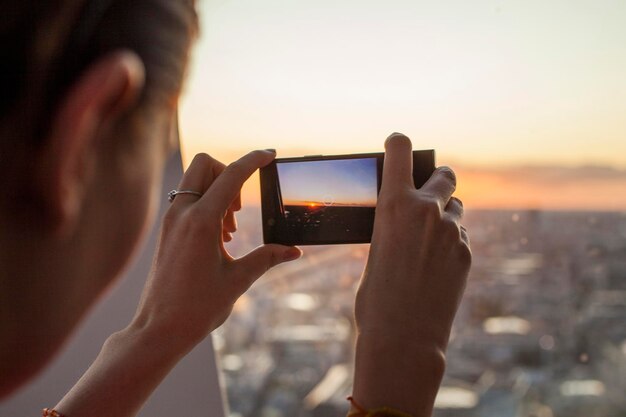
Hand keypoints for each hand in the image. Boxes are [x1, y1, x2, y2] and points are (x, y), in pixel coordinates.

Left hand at [133, 151, 301, 349]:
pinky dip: (207, 205)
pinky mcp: (168, 230)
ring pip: (195, 180)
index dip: (254, 160)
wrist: (158, 330)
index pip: (232, 175)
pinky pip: (188, 200)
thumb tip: (294, 250)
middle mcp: (182, 214)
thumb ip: (267, 258)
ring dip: (219, 191)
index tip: (270, 154)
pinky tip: (219, 238)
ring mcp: (171, 221)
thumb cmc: (196, 308)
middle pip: (205, 164)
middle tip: (240, 207)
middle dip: (229, 172)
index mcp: (201, 222)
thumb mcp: (238, 281)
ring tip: (231, 230)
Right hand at [351, 133, 470, 415]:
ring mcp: (452, 230)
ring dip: (446, 213)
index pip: (400, 150)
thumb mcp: (376, 249)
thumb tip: (405, 218)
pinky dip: (452, 241)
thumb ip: (393, 224)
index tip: (398, 144)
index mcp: (393, 204)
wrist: (404, 337)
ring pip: (456, 207)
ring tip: (430, 240)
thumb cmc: (376, 297)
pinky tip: (438, 265)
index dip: (398, 143)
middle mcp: (427, 209)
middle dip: (438, 178)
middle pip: (444, 174)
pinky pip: (461, 234)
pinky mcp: (467, 251)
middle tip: (431, 190)